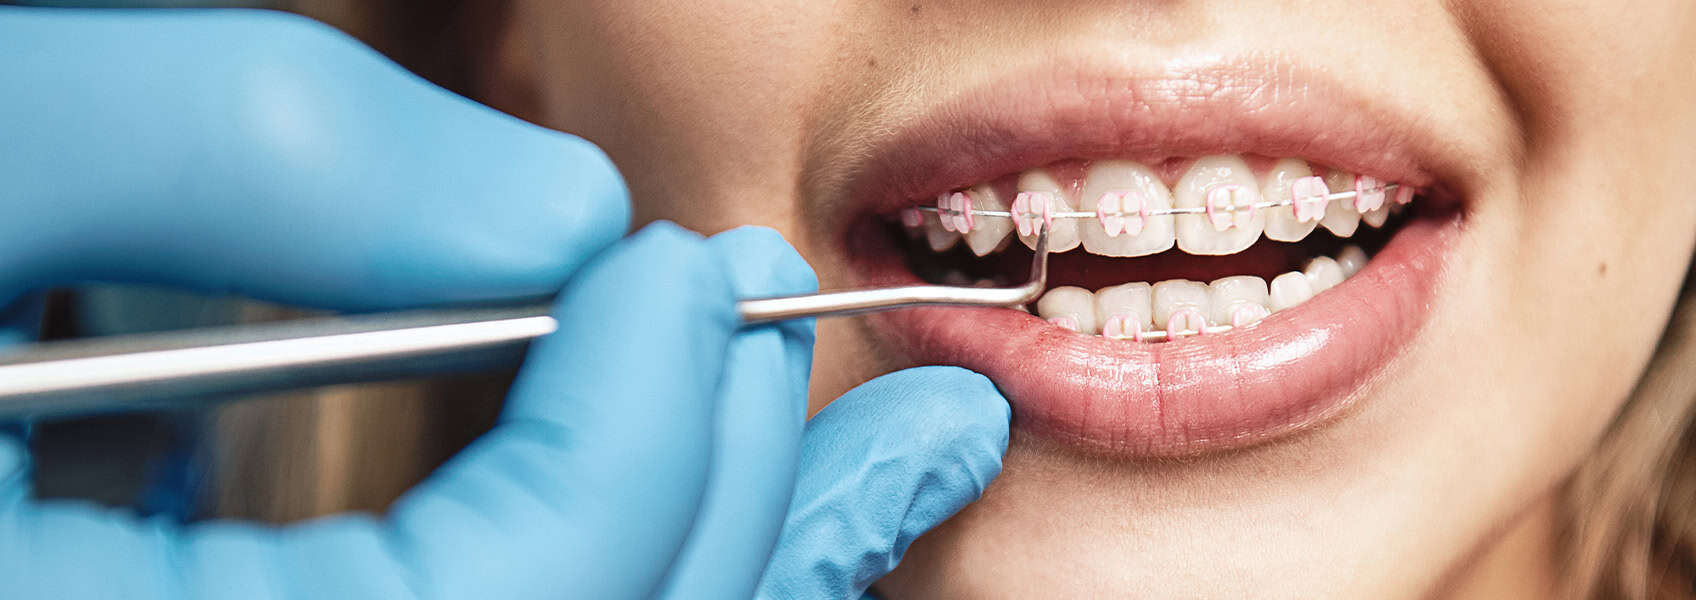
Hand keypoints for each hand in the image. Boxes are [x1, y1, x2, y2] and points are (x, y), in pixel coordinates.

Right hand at [0, 7, 1008, 598]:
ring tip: (887, 454)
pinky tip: (666, 465)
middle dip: (738, 507)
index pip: (505, 596)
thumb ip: (230, 150)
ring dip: (729, 550)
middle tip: (847, 362)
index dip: (640, 438)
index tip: (695, 272)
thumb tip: (558, 215)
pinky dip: (585, 551)